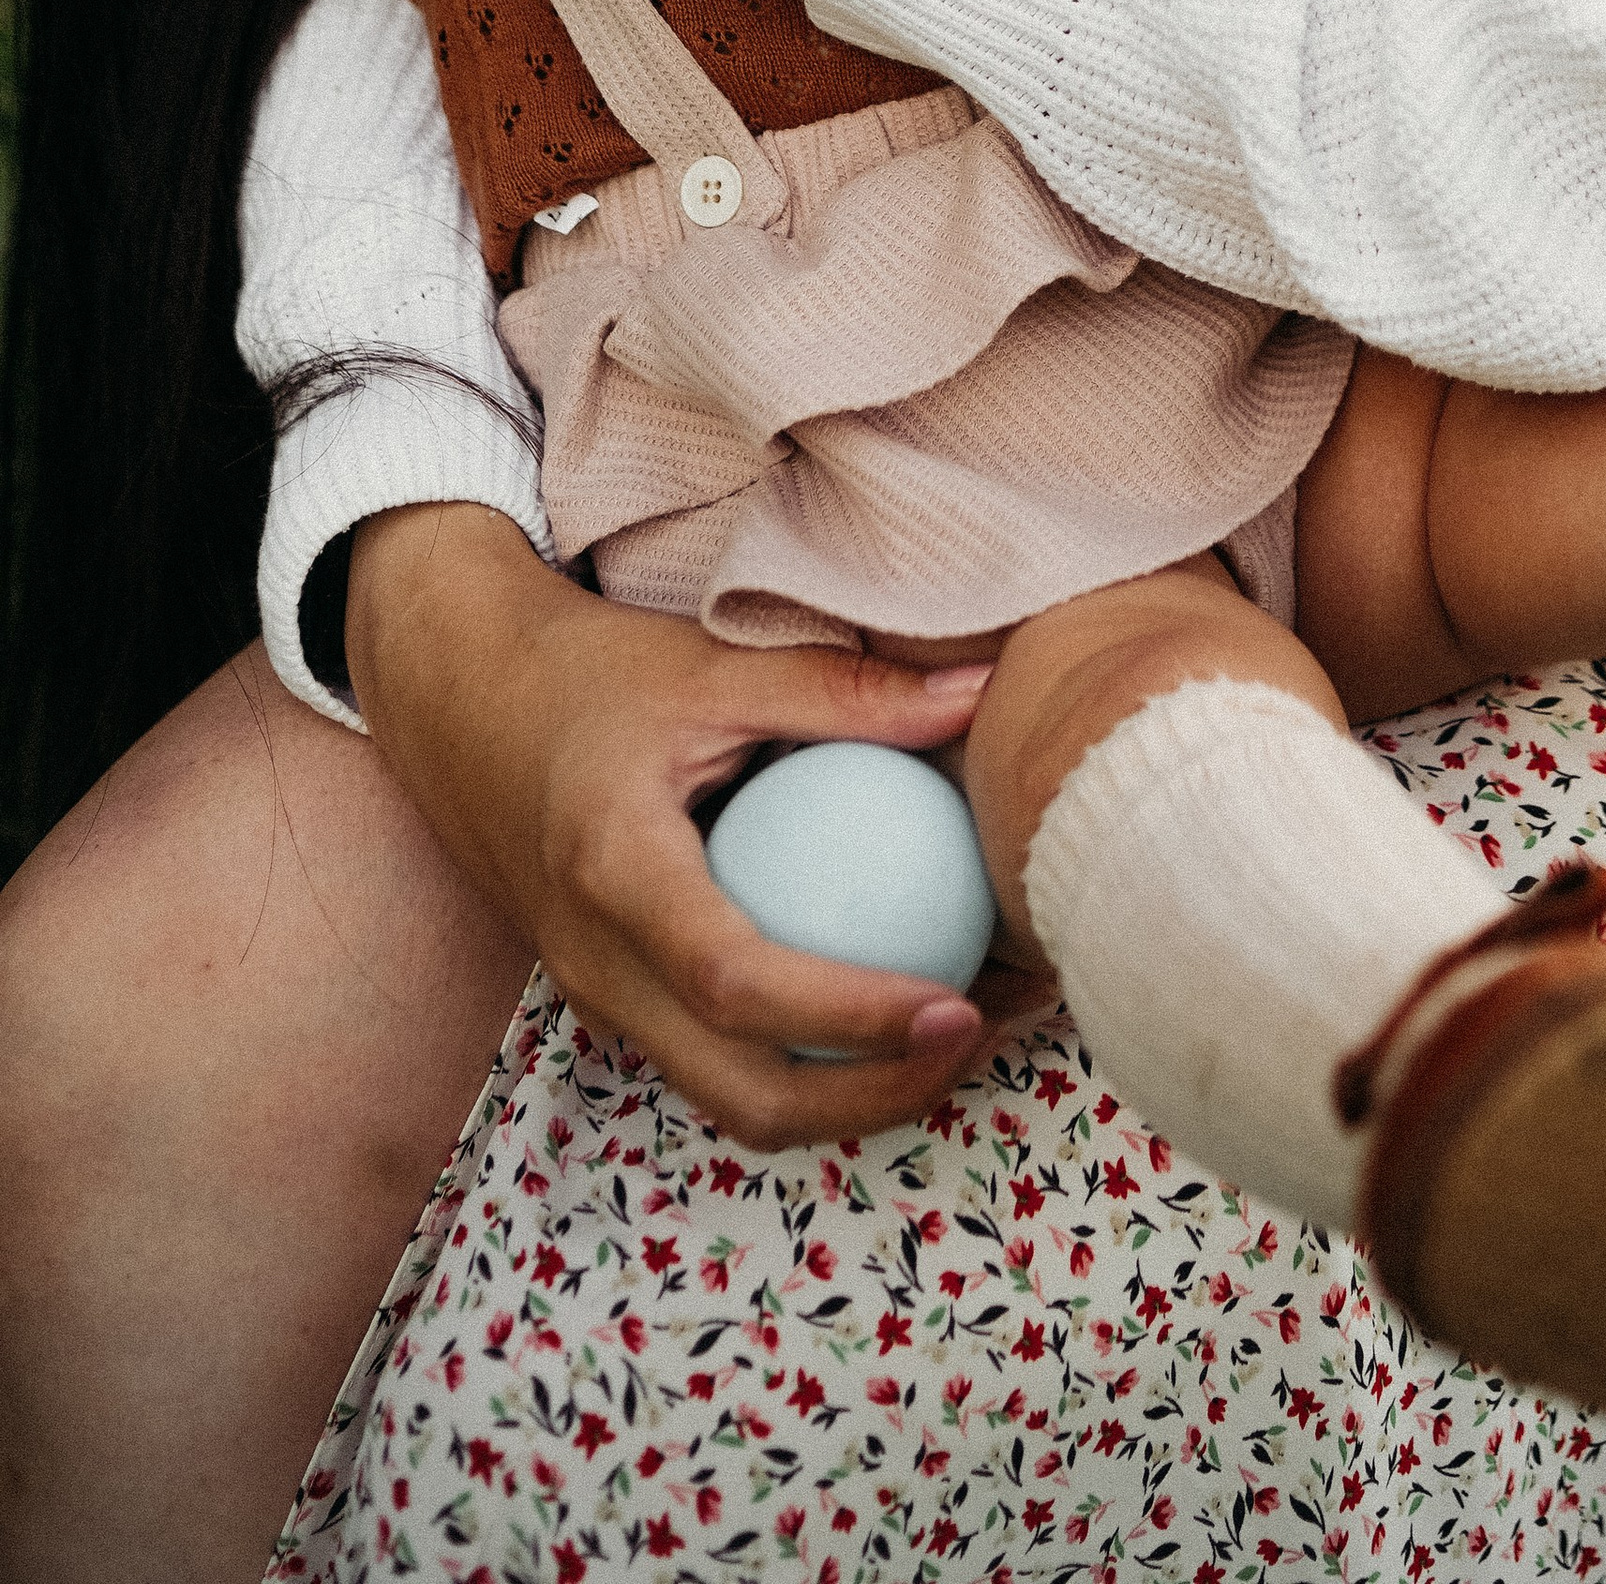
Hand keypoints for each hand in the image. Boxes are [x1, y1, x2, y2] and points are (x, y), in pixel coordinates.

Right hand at [348, 504, 1026, 1150]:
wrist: (459, 703)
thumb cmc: (587, 674)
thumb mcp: (710, 666)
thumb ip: (843, 691)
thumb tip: (983, 697)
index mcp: (615, 873)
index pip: (736, 984)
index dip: (851, 1018)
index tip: (956, 1004)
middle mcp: (600, 963)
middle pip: (742, 1094)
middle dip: (873, 1100)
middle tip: (983, 1033)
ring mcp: (601, 998)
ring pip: (732, 1102)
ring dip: (851, 1100)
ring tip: (963, 1037)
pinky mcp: (617, 1001)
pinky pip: (717, 1066)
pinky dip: (809, 1066)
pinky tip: (890, 1011)